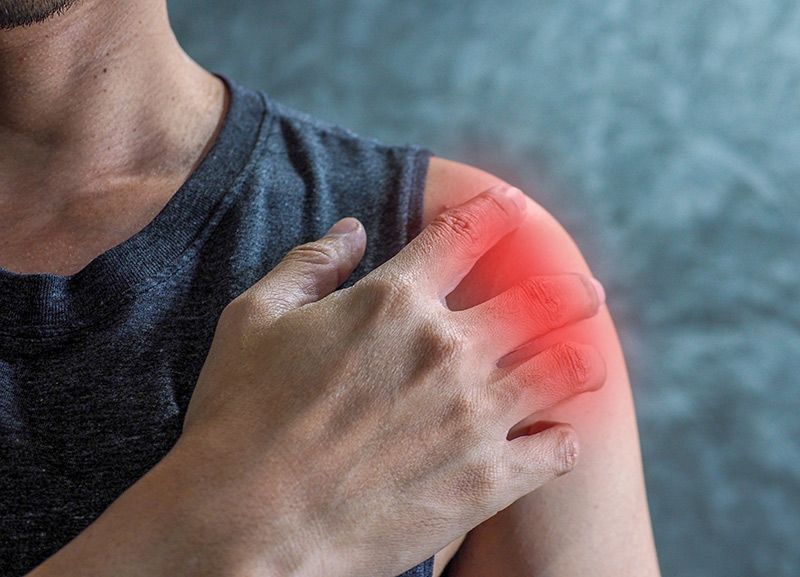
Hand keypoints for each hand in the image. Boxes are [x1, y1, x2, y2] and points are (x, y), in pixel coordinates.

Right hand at [178, 186, 605, 576]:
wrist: (244, 527)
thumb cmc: (237, 420)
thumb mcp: (253, 320)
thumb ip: (309, 264)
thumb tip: (351, 232)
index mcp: (392, 301)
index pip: (463, 234)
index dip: (495, 212)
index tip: (513, 208)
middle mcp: (446, 349)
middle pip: (539, 298)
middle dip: (570, 288)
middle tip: (586, 291)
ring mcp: (473, 416)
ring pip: (565, 369)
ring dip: (582, 357)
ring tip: (588, 357)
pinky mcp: (484, 482)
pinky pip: (554, 451)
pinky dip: (562, 439)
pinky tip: (559, 436)